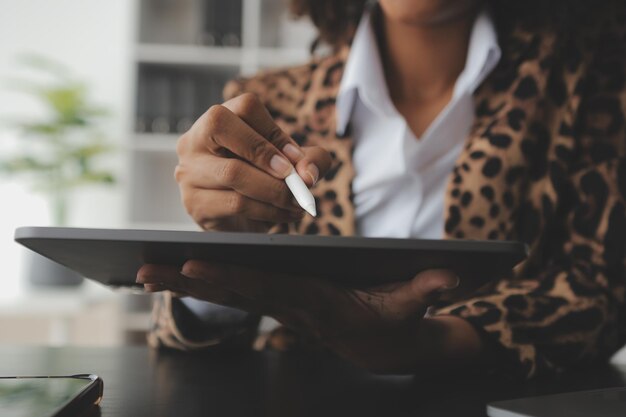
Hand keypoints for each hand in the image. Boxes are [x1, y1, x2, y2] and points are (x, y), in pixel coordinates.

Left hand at [137, 263, 483, 373]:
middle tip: (143, 270)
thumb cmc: (392, 318)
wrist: (379, 343)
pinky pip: (234, 289)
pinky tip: (176, 272)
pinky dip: (203, 281)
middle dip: (188, 282)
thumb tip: (448, 276)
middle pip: (233, 290)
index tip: (193, 264)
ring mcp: (278, 301)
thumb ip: (425, 290)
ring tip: (143, 271)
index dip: (231, 277)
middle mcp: (288, 302)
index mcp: (314, 301)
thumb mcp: (411, 305)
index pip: (266, 288)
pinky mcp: (276, 297)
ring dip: (185, 282)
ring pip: (227, 290)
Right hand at [175, 93, 331, 231]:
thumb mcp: (294, 165)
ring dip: (274, 190)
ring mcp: (190, 171)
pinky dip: (268, 211)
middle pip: (221, 125)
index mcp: (220, 120)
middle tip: (292, 178)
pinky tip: (285, 214)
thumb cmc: (266, 182)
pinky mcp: (194, 202)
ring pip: (233, 172)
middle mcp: (196, 139)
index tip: (295, 157)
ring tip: (297, 202)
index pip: (244, 107)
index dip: (273, 130)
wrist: (243, 224)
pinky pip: (235, 203)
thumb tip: (308, 172)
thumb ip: (312, 160)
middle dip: (264, 152)